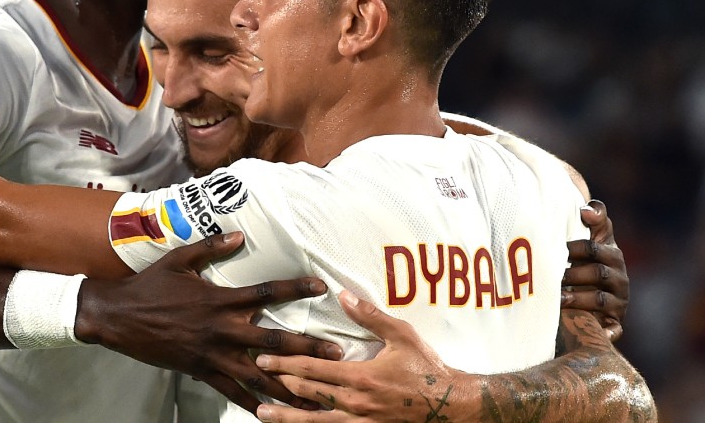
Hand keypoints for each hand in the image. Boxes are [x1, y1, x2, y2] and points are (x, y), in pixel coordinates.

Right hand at [76, 232, 331, 413]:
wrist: (117, 316)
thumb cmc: (150, 285)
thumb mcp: (180, 259)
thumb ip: (212, 247)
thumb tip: (239, 235)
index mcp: (219, 299)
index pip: (265, 292)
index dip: (294, 289)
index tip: (320, 286)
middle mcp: (221, 328)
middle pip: (273, 339)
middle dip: (307, 348)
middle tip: (337, 354)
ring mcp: (212, 353)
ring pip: (257, 373)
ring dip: (288, 383)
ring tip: (315, 395)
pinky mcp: (200, 371)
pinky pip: (231, 391)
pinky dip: (251, 403)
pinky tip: (271, 414)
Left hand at [253, 291, 472, 421]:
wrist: (451, 405)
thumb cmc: (427, 368)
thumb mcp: (401, 335)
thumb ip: (370, 315)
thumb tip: (343, 294)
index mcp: (361, 376)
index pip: (312, 370)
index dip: (284, 364)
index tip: (262, 358)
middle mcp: (356, 403)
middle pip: (307, 395)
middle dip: (277, 384)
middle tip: (253, 376)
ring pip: (314, 422)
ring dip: (285, 417)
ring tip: (260, 412)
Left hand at [562, 200, 628, 340]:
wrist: (590, 299)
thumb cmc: (584, 263)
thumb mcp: (589, 240)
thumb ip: (593, 220)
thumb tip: (585, 209)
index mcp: (611, 255)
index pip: (596, 247)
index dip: (580, 247)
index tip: (562, 246)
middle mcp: (619, 278)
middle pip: (597, 273)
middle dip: (573, 273)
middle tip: (552, 275)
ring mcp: (619, 302)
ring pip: (600, 300)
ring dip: (578, 298)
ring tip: (558, 298)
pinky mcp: (616, 324)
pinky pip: (612, 329)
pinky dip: (604, 332)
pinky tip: (595, 332)